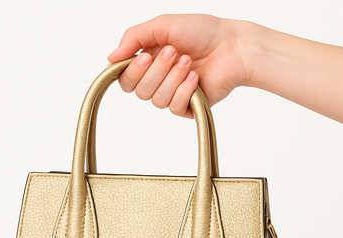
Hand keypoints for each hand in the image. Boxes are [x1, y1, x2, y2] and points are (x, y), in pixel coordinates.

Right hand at [107, 14, 251, 117]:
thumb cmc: (203, 32)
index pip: (125, 78)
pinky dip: (184, 90)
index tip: (147, 56)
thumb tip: (110, 58)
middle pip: (138, 91)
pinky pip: (174, 107)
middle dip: (157, 71)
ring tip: (190, 62)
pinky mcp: (188, 106)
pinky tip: (196, 77)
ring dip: (173, 78)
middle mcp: (158, 79)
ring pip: (156, 100)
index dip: (132, 71)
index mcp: (148, 61)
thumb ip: (133, 38)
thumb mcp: (162, 25)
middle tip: (174, 53)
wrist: (233, 47)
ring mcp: (172, 94)